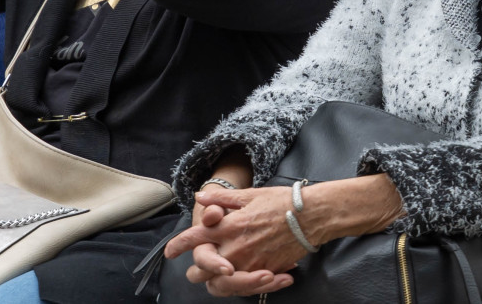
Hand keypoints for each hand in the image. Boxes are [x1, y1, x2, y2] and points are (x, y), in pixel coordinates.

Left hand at [165, 187, 299, 297]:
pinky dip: (248, 284)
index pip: (194, 238)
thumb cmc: (280, 202)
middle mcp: (234, 248)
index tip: (169, 252)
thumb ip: (222, 198)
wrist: (311, 216)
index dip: (178, 245)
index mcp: (227, 227)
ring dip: (221, 283)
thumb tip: (200, 197)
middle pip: (203, 271)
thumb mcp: (248, 195)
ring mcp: (250, 263)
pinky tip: (253, 275)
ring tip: (225, 276)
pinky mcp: (267, 272)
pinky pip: (249, 287)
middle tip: (200, 269)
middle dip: (197, 272)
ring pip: (223, 286)